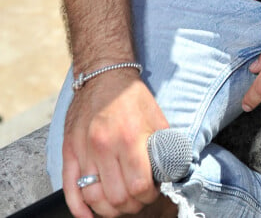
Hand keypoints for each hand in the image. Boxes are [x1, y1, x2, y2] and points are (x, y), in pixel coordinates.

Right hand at [61, 73, 169, 217]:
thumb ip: (163, 146)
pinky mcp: (69, 151)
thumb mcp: (156, 117)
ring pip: (94, 198)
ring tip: (120, 202)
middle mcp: (104, 146)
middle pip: (117, 198)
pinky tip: (90, 215)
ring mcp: (83, 150)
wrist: (104, 75)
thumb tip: (172, 171)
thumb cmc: (131, 96)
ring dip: (109, 209)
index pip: (139, 186)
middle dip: (132, 204)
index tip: (152, 190)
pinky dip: (80, 209)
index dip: (149, 194)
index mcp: (129, 137)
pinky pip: (70, 189)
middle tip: (137, 196)